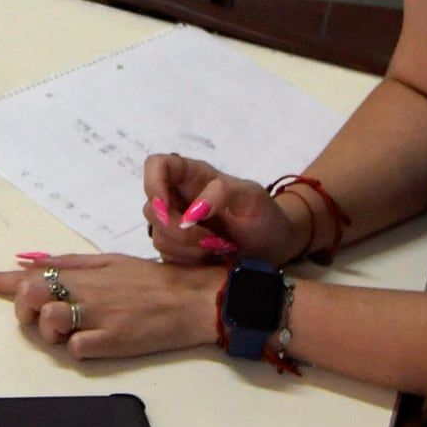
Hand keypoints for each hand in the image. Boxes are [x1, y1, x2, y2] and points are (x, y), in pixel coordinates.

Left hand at [0, 253, 224, 359]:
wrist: (191, 298)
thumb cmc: (150, 279)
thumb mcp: (108, 261)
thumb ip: (66, 262)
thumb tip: (25, 260)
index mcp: (80, 271)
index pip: (24, 275)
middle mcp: (83, 290)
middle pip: (29, 298)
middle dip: (26, 310)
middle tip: (44, 316)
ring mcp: (96, 316)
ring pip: (50, 326)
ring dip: (56, 332)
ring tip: (83, 326)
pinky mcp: (110, 341)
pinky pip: (77, 350)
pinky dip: (82, 349)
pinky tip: (102, 339)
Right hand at [142, 154, 305, 264]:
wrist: (274, 248)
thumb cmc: (265, 216)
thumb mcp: (252, 197)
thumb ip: (223, 193)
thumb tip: (190, 212)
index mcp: (193, 176)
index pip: (156, 165)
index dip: (152, 185)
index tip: (166, 210)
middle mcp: (179, 197)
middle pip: (152, 207)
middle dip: (176, 229)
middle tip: (209, 240)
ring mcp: (176, 224)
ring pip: (157, 234)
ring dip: (186, 247)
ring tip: (217, 248)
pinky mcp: (177, 249)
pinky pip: (166, 255)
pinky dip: (187, 260)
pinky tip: (210, 259)